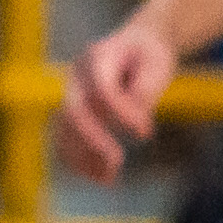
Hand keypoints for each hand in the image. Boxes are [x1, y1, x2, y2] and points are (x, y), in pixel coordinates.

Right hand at [52, 18, 175, 182]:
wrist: (137, 43)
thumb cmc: (150, 55)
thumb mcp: (157, 66)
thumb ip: (145, 92)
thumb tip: (135, 127)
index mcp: (98, 55)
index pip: (102, 89)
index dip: (121, 114)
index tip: (145, 133)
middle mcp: (76, 74)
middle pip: (74, 111)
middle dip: (93, 141)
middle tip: (118, 162)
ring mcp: (70, 92)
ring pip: (64, 130)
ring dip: (83, 157)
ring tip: (108, 178)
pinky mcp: (71, 110)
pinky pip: (65, 140)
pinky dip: (78, 161)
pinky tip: (101, 176)